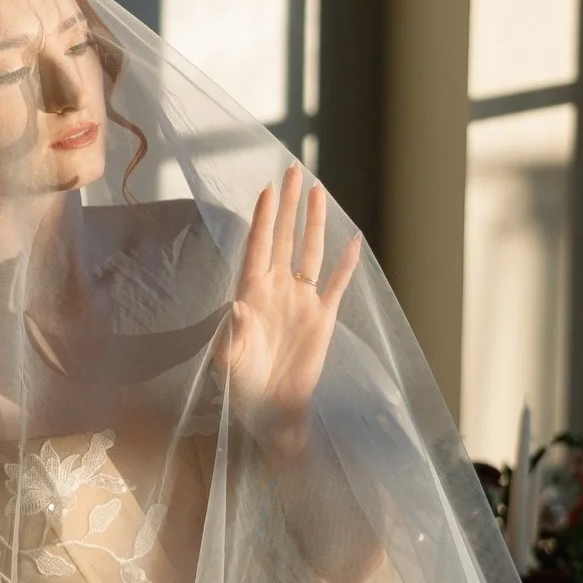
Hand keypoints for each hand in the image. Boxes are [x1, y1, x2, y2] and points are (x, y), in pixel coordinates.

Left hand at [215, 165, 360, 454]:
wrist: (271, 412)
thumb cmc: (242, 388)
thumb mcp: (229, 362)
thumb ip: (232, 333)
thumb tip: (235, 305)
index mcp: (250, 294)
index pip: (257, 247)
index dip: (262, 218)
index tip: (266, 190)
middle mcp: (276, 290)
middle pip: (283, 238)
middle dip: (288, 205)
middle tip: (292, 170)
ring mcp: (301, 300)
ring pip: (309, 252)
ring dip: (314, 223)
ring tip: (319, 191)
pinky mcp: (322, 318)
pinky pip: (336, 284)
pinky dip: (346, 264)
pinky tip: (353, 240)